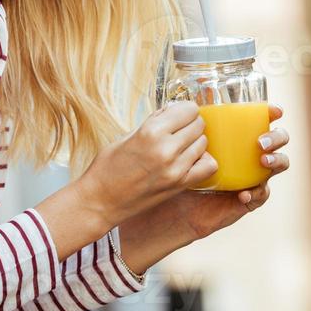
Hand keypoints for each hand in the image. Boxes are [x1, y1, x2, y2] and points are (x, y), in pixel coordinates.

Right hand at [76, 100, 216, 225]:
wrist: (101, 200)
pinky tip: (190, 160)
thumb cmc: (108, 167)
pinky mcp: (179, 185)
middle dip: (190, 123)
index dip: (184, 110)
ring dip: (195, 141)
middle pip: (198, 125)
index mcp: (150, 132)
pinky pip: (208, 166)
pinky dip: (203, 160)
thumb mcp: (127, 135)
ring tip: (180, 146)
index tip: (178, 114)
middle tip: (178, 130)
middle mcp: (166, 149)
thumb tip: (174, 110)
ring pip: (204, 143)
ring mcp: (175, 169)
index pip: (188, 109)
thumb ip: (154, 122)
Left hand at [117, 104, 290, 273]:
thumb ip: (187, 127)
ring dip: (275, 161)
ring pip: (279, 164)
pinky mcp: (248, 198)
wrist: (174, 205)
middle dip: (276, 137)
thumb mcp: (181, 145)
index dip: (272, 113)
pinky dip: (257, 192)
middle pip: (278, 140)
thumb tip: (185, 104)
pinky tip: (243, 193)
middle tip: (260, 141)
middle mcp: (249, 155)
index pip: (261, 121)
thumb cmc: (178, 170)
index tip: (275, 110)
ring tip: (262, 161)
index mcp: (236, 138)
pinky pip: (262, 195)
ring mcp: (252, 176)